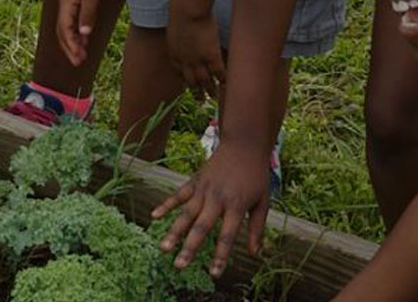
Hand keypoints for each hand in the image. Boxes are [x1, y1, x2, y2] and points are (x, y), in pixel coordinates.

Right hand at [56, 0, 106, 66]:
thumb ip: (88, 14)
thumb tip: (83, 34)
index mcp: (66, 5)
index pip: (65, 31)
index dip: (71, 46)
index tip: (79, 58)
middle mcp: (64, 6)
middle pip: (63, 32)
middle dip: (70, 49)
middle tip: (79, 62)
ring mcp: (69, 4)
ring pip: (67, 29)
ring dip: (73, 43)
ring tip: (82, 55)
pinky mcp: (76, 2)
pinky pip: (73, 22)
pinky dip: (77, 33)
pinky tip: (84, 39)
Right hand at [153, 139, 272, 276]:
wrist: (244, 144)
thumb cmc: (256, 175)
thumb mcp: (263, 201)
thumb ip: (257, 228)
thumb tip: (254, 254)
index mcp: (236, 205)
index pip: (227, 235)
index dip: (220, 255)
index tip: (214, 273)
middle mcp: (218, 198)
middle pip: (201, 226)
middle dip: (189, 247)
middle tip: (179, 266)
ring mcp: (204, 189)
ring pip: (186, 213)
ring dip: (174, 231)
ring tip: (163, 248)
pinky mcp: (195, 180)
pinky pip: (178, 194)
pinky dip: (166, 205)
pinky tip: (154, 216)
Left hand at [166, 10, 224, 100]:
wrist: (187, 10)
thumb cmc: (181, 10)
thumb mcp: (177, 25)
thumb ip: (181, 31)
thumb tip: (184, 28)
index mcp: (174, 53)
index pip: (180, 71)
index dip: (185, 78)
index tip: (189, 84)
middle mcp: (185, 61)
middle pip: (191, 80)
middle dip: (196, 91)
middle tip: (200, 100)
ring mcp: (198, 60)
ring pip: (205, 80)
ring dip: (210, 90)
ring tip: (214, 97)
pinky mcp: (211, 56)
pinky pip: (218, 72)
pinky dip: (222, 80)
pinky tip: (227, 85)